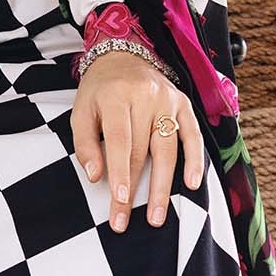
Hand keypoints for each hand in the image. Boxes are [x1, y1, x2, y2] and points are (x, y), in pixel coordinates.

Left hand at [72, 50, 204, 232]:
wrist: (124, 55)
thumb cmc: (99, 90)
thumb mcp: (81, 111)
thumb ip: (85, 143)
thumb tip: (95, 176)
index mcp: (116, 96)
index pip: (120, 140)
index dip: (120, 172)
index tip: (119, 200)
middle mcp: (146, 97)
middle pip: (142, 150)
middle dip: (135, 190)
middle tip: (126, 220)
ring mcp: (168, 100)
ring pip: (168, 148)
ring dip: (163, 186)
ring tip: (158, 216)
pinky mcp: (183, 104)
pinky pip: (192, 135)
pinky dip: (194, 160)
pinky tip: (192, 184)